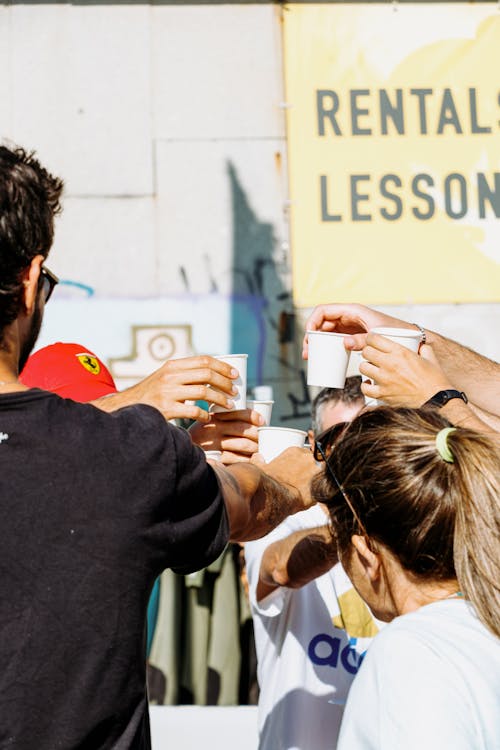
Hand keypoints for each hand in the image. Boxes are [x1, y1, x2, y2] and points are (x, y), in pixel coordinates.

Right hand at [95, 355, 238, 421]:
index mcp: (173, 365)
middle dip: (225, 383)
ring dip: (220, 399)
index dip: (222, 366)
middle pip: (207, 375)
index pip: (204, 360)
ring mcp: (168, 392)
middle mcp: (170, 376)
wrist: (127, 407)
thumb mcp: (165, 376)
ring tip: (228, 405)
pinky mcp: (166, 409)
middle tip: (234, 392)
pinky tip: (209, 417)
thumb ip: (185, 373)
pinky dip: (205, 415)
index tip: (235, 374)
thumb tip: (214, 372)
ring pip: (203, 393)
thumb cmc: (152, 393)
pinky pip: (194, 411)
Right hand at [189, 408, 263, 462]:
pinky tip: (250, 459)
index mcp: (214, 416)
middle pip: (242, 429)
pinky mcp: (213, 456)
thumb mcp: (208, 424)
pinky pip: (235, 458)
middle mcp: (213, 428)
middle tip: (262, 438)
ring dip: (254, 447)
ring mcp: (213, 443)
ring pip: (241, 443)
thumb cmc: (201, 438)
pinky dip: (246, 459)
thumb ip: (223, 419)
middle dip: (256, 434)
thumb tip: (250, 419)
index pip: (237, 413)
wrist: (181, 451)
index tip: (262, 421)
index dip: (252, 416)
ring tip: (258, 450)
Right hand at [253, 446, 319, 510]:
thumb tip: (256, 457)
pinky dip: (319, 494)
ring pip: (322, 476)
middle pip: (316, 463)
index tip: (299, 473)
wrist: (273, 494)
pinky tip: (310, 500)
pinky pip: (326, 489)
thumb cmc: (266, 481)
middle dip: (312, 473)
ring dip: (317, 483)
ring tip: (307, 493)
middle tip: (304, 484)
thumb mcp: (261, 468)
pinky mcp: (323, 485)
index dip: (303, 465)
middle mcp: (309, 457)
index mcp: (295, 451)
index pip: (305, 454)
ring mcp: (318, 470)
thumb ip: (259, 461)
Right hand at [302, 303, 411, 358]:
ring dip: (315, 342)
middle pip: (321, 322)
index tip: (309, 335)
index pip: (324, 310)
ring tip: (309, 356)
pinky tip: (321, 356)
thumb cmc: (394, 332)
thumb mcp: (377, 335)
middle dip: (311, 335)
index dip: (312, 320)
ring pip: (325, 331)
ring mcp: (348, 326)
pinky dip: (325, 346)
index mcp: (352, 310)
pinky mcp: (351, 335)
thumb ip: (361, 339)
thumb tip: (345, 343)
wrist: (407, 338)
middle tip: (307, 352)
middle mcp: (348, 316)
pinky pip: (333, 338)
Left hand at [360, 334, 452, 406]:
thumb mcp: (430, 357)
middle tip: (373, 355)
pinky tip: (370, 383)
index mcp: (400, 352)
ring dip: (366, 367)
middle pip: (366, 352)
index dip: (370, 338)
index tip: (372, 341)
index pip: (374, 339)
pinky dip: (366, 385)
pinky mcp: (383, 394)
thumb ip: (423, 348)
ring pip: (363, 368)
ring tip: (372, 369)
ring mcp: (385, 380)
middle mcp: (390, 364)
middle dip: (368, 352)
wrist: (437, 400)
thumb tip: (419, 345)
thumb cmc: (435, 380)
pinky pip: (365, 388)